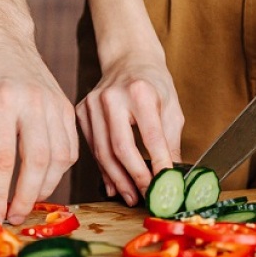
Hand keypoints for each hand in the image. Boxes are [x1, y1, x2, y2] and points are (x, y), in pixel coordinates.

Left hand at [0, 28, 77, 224]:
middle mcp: (32, 102)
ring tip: (27, 202)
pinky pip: (70, 149)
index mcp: (1, 101)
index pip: (2, 159)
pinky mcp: (67, 108)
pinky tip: (43, 180)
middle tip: (13, 217)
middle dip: (26, 198)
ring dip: (44, 188)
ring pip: (59, 158)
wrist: (3, 40)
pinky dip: (58, 171)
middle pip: (37, 161)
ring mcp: (54, 104)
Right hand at [77, 52, 182, 205]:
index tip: (167, 186)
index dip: (159, 164)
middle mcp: (112, 97)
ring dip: (118, 179)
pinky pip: (92, 148)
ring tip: (131, 196)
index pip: (150, 136)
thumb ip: (171, 141)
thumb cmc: (153, 83)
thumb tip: (173, 176)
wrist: (128, 59)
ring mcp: (92, 104)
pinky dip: (104, 169)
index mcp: (140, 92)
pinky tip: (114, 184)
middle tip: (146, 197)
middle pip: (121, 148)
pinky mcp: (81, 112)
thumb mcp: (171, 107)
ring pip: (103, 152)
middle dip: (135, 178)